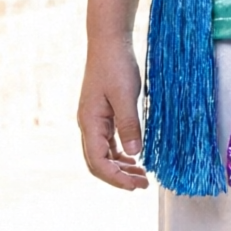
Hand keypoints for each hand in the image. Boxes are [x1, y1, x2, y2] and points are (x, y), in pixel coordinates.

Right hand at [78, 36, 147, 190]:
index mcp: (89, 123)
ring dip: (120, 166)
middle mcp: (88, 125)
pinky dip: (120, 153)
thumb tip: (135, 154)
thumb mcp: (126, 96)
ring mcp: (93, 120)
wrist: (108, 43)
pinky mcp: (102, 114)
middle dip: (118, 176)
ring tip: (142, 175)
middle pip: (98, 162)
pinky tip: (135, 156)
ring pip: (103, 153)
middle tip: (143, 185)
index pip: (98, 161)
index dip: (115, 177)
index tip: (135, 186)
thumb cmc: (116, 66)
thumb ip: (129, 124)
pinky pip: (108, 141)